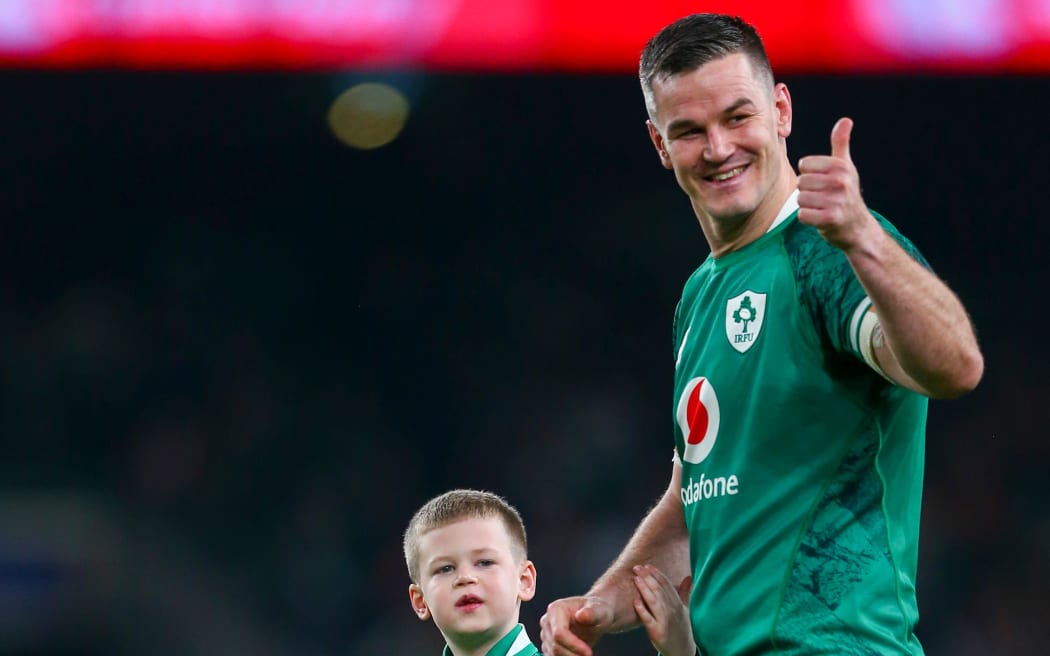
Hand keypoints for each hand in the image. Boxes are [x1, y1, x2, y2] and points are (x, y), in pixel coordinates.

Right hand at [540, 595, 614, 655]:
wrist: (596, 617)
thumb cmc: (597, 611)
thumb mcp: (599, 610)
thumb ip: (592, 612)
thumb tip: (582, 615)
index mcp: (556, 609)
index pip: (559, 633)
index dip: (573, 645)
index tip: (588, 652)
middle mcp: (547, 621)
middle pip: (555, 647)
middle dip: (574, 655)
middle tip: (589, 655)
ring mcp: (546, 634)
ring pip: (553, 655)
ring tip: (585, 654)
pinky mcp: (548, 646)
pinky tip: (578, 655)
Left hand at [633, 565, 695, 655]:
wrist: (682, 651)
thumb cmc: (681, 629)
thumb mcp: (685, 610)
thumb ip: (685, 592)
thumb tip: (689, 577)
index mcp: (677, 604)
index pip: (667, 585)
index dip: (656, 574)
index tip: (647, 565)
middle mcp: (672, 611)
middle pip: (659, 590)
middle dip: (648, 577)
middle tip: (637, 568)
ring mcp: (665, 622)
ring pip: (654, 602)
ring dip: (644, 589)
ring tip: (635, 579)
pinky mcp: (657, 632)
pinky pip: (648, 619)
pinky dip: (642, 610)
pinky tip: (635, 601)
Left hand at [797, 118, 878, 251]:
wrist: (857, 227)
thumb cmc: (847, 193)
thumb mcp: (845, 166)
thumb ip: (841, 143)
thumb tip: (845, 120)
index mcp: (841, 166)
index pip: (804, 164)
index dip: (809, 175)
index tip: (823, 182)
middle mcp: (841, 181)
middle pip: (801, 182)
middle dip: (807, 192)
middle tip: (822, 197)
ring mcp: (837, 201)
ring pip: (800, 199)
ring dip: (807, 206)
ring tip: (822, 207)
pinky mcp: (830, 219)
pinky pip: (802, 215)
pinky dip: (807, 219)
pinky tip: (820, 218)